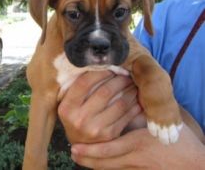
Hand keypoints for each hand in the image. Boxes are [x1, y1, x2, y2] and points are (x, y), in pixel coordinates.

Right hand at [58, 71, 140, 143]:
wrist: (81, 144)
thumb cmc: (76, 116)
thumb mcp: (70, 103)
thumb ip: (78, 87)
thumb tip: (98, 65)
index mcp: (67, 108)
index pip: (84, 82)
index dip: (99, 72)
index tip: (109, 67)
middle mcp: (80, 119)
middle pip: (105, 91)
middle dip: (119, 79)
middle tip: (125, 73)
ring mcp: (96, 129)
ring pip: (120, 103)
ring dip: (130, 90)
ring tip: (132, 83)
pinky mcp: (110, 135)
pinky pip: (127, 115)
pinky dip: (134, 103)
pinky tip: (136, 96)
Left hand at [71, 124, 204, 169]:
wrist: (192, 165)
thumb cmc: (177, 141)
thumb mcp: (159, 125)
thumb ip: (140, 115)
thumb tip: (124, 102)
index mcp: (137, 145)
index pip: (108, 149)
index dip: (91, 150)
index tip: (75, 148)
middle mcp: (133, 159)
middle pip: (104, 163)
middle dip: (87, 159)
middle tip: (72, 152)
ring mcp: (136, 169)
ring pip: (109, 168)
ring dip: (92, 164)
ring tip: (78, 158)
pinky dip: (105, 166)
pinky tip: (97, 163)